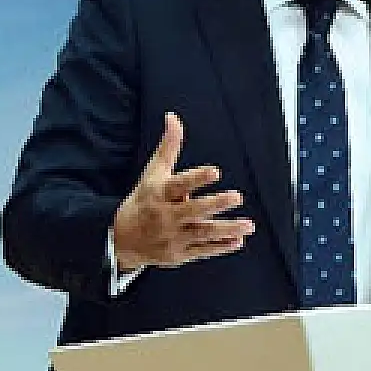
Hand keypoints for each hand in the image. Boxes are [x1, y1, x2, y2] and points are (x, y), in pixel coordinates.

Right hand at [112, 112, 253, 270]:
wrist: (121, 238)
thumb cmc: (145, 199)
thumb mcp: (154, 172)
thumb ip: (169, 146)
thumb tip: (173, 117)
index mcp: (160, 193)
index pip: (179, 184)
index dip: (197, 178)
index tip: (216, 171)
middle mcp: (166, 215)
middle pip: (192, 210)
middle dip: (214, 204)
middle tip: (237, 196)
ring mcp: (173, 236)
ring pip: (202, 233)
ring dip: (226, 229)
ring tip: (249, 224)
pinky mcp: (179, 254)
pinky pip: (202, 250)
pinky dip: (220, 246)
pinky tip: (238, 240)